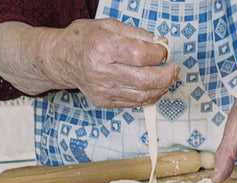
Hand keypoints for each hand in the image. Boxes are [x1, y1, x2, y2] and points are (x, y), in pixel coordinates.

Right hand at [49, 18, 179, 107]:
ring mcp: (101, 90)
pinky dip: (147, 96)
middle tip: (174, 69)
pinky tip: (152, 87)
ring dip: (160, 88)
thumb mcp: (110, 25)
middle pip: (144, 80)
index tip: (163, 51)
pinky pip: (132, 103)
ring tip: (166, 78)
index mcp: (102, 48)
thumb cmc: (86, 39)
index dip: (158, 54)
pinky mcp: (102, 101)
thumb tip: (161, 45)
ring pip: (141, 95)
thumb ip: (137, 34)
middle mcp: (100, 72)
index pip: (140, 55)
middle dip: (166, 76)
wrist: (62, 59)